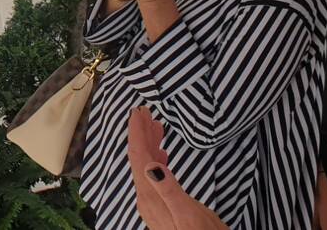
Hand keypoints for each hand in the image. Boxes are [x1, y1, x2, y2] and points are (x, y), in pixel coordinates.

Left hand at [128, 107, 227, 229]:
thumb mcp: (189, 214)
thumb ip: (169, 189)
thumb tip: (151, 163)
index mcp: (150, 196)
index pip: (138, 157)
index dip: (137, 132)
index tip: (138, 111)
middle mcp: (147, 199)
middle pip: (138, 160)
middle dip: (140, 134)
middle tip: (146, 112)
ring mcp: (153, 204)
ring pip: (144, 167)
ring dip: (148, 145)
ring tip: (155, 126)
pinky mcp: (162, 208)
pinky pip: (151, 177)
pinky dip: (154, 160)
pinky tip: (160, 156)